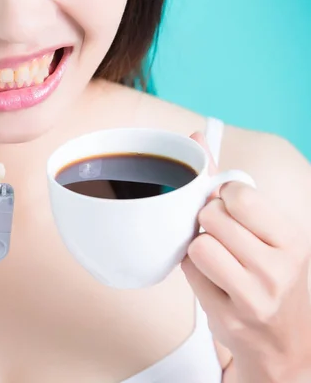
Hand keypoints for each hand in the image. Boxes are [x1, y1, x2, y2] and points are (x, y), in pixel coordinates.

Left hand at [181, 132, 310, 381]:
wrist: (286, 344)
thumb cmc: (271, 277)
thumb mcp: (267, 231)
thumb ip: (230, 186)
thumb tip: (196, 137)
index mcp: (291, 238)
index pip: (239, 195)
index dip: (223, 198)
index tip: (230, 210)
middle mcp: (278, 266)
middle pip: (211, 217)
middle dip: (208, 223)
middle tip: (223, 239)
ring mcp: (254, 295)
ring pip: (198, 244)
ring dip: (199, 249)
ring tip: (218, 261)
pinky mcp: (229, 317)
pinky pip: (189, 272)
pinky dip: (193, 271)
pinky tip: (213, 281)